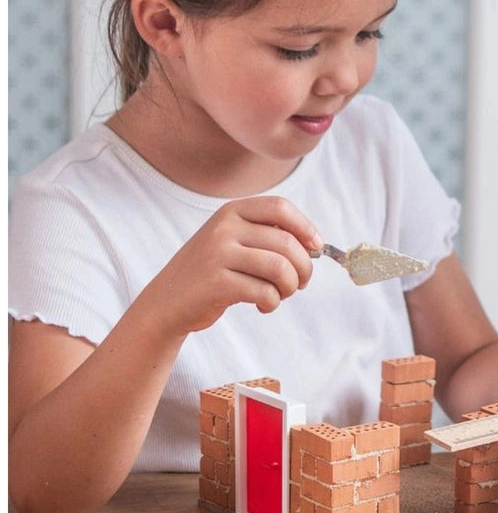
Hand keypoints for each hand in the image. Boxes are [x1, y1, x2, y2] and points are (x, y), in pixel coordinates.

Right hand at [140, 196, 322, 336]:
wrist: (166, 302)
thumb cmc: (211, 272)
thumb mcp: (232, 241)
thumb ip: (266, 236)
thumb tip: (314, 246)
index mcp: (232, 211)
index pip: (280, 207)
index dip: (305, 226)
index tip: (316, 247)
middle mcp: (224, 227)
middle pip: (286, 241)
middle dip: (303, 266)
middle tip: (300, 283)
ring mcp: (218, 254)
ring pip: (279, 267)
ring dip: (290, 286)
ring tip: (281, 295)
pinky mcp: (216, 283)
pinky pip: (264, 291)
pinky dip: (273, 302)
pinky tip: (264, 305)